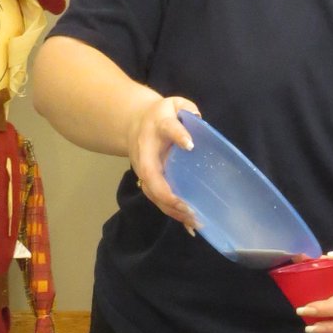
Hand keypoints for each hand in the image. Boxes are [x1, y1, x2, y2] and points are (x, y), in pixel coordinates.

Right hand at [127, 95, 200, 228]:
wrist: (134, 123)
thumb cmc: (162, 115)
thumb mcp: (174, 105)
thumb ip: (187, 109)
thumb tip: (198, 120)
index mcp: (157, 126)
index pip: (167, 129)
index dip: (178, 135)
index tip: (190, 145)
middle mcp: (147, 152)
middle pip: (153, 176)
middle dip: (169, 194)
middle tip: (190, 208)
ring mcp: (145, 170)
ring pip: (154, 193)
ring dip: (173, 209)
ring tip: (194, 221)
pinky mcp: (150, 182)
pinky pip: (160, 199)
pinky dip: (174, 214)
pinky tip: (190, 227)